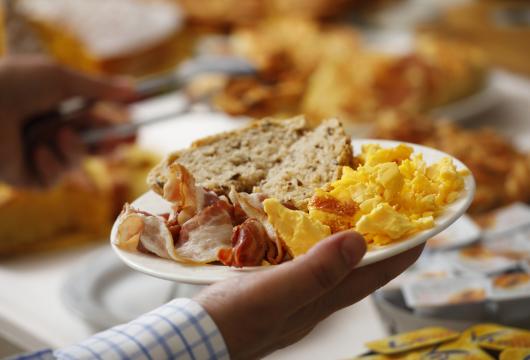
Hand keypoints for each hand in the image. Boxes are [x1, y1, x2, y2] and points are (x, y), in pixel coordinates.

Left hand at [0, 56, 135, 186]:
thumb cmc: (14, 85)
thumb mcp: (62, 79)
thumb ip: (100, 89)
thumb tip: (134, 88)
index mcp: (55, 110)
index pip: (93, 123)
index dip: (115, 128)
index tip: (135, 131)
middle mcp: (47, 134)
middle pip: (89, 147)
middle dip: (106, 146)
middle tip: (121, 144)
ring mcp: (37, 157)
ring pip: (74, 163)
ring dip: (73, 150)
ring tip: (60, 135)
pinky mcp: (27, 178)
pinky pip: (54, 179)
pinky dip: (51, 165)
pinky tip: (36, 152)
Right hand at [195, 231, 422, 358]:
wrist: (195, 341)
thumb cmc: (231, 321)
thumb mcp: (273, 294)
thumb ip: (316, 271)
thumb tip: (359, 241)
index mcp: (323, 299)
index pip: (377, 273)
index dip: (405, 250)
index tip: (426, 224)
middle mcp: (316, 300)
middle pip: (362, 269)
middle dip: (382, 242)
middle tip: (392, 211)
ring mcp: (295, 298)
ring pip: (334, 266)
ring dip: (349, 241)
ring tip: (354, 214)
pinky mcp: (273, 292)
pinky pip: (307, 263)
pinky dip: (316, 245)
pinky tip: (304, 234)